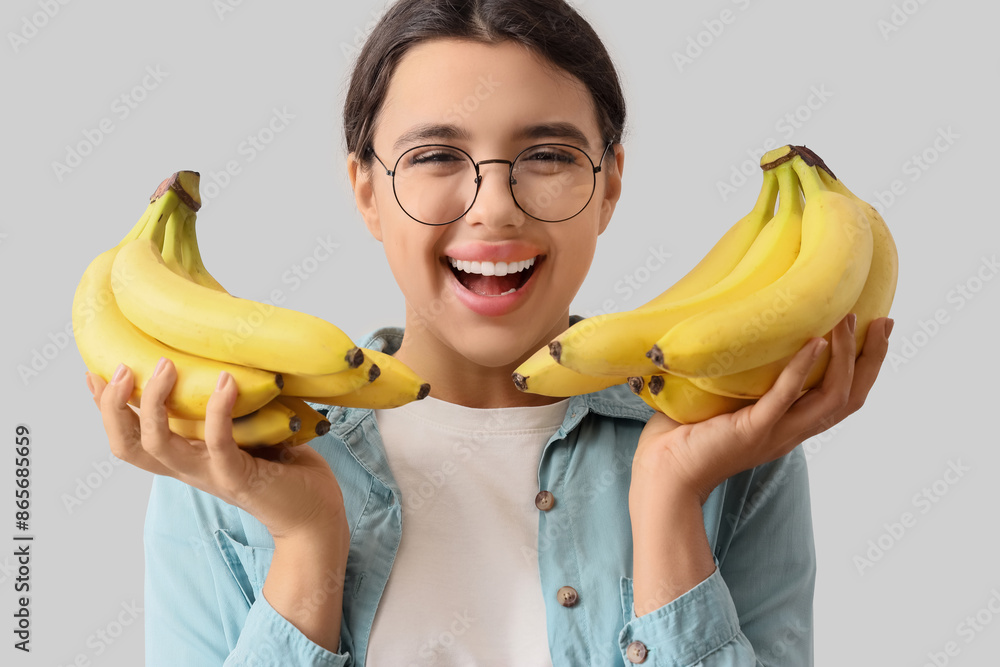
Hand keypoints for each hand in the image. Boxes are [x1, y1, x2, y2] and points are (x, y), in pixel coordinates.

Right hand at [86, 358, 347, 543]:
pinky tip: (225, 381)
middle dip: (114, 406)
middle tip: (123, 366)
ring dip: (156, 403)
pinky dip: (217, 410)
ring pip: (159, 446)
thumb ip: (227, 407)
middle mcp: (190, 468)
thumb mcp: (247, 430)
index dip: (107, 410)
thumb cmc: (285, 468)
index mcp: (185, 457)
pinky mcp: (240, 478)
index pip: (131, 438)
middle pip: (128, 446)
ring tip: (166, 365)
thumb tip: (222, 357)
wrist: (315, 514)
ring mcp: (211, 475)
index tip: (95, 372)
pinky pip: (218, 443)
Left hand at [632, 314, 892, 504]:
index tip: (874, 330)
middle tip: (882, 322)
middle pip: (851, 397)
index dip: (865, 367)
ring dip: (843, 357)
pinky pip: (785, 397)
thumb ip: (737, 373)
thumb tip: (730, 328)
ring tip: (845, 321)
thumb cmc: (682, 437)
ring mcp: (773, 432)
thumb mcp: (722, 398)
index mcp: (788, 425)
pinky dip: (802, 369)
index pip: (842, 398)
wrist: (662, 475)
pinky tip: (813, 343)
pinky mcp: (750, 429)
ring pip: (830, 397)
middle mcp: (789, 431)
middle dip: (872, 359)